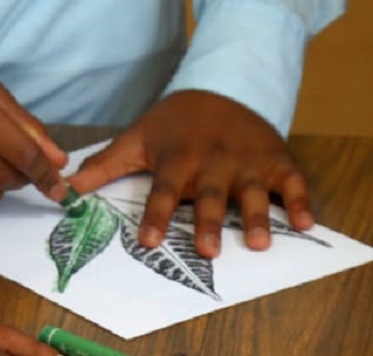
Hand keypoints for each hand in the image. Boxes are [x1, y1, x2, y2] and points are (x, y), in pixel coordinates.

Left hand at [66, 90, 313, 259]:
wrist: (223, 88)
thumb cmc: (174, 126)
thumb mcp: (138, 139)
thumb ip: (104, 167)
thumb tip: (65, 191)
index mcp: (179, 158)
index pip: (164, 190)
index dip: (157, 215)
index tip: (149, 241)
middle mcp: (215, 161)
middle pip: (212, 195)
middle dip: (210, 222)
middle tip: (207, 252)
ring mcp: (248, 161)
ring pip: (253, 191)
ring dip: (258, 217)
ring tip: (260, 244)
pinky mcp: (276, 161)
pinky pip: (292, 182)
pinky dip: (301, 201)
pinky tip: (306, 225)